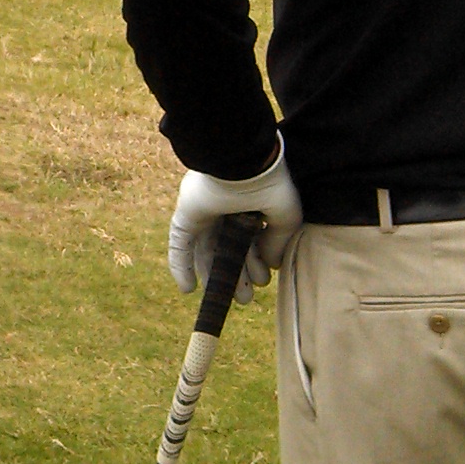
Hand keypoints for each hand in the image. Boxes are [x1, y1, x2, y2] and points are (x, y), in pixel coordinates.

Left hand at [166, 145, 302, 303]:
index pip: (249, 240)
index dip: (256, 263)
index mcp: (249, 205)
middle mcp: (224, 210)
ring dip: (214, 276)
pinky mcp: (185, 216)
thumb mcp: (284, 216)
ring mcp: (203, 213)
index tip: (263, 281)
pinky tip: (187, 289)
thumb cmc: (269, 184)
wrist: (243, 164)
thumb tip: (274, 265)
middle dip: (237, 275)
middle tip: (246, 299)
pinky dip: (181, 267)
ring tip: (227, 299)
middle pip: (227, 249)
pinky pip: (179, 245)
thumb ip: (278, 241)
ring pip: (205, 251)